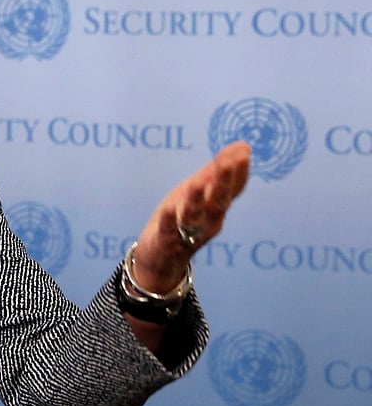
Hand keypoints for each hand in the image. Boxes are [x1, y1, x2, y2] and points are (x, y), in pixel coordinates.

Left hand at [131, 141, 251, 291]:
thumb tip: (244, 146)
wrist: (161, 259)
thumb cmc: (181, 219)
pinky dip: (169, 219)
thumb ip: (217, 171)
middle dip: (224, 181)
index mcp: (215, 207)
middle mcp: (207, 221)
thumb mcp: (199, 191)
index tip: (244, 151)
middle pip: (218, 201)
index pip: (232, 189)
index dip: (238, 171)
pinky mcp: (165, 241)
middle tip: (232, 160)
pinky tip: (168, 207)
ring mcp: (187, 232)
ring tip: (198, 181)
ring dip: (197, 198)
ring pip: (193, 215)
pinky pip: (168, 230)